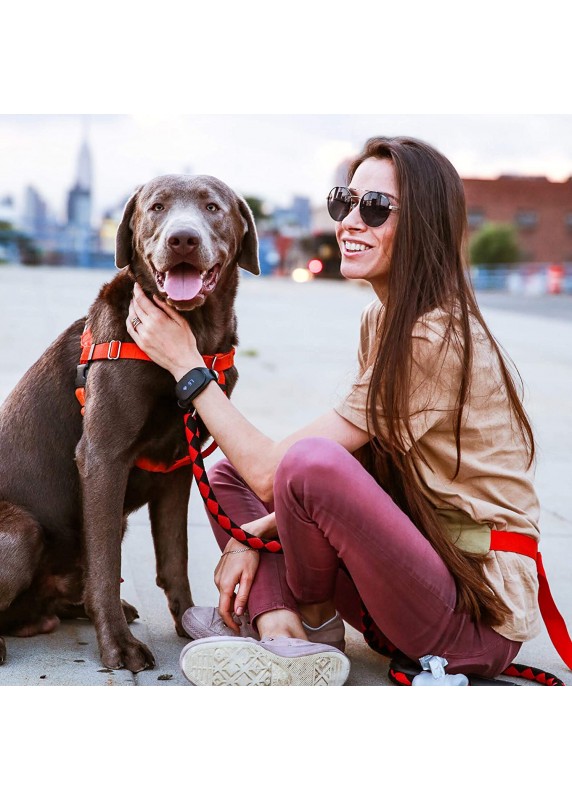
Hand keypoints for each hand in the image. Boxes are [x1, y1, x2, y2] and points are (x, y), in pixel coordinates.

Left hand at [127, 283, 203, 378]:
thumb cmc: (186, 341)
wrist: (183, 362)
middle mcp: (148, 326)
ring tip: (134, 304)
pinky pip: (130, 329)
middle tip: (136, 293)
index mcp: (159, 318)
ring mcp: (143, 336)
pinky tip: (132, 318)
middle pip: (135, 307)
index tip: (136, 285)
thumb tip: (155, 298)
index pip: (142, 300)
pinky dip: (129, 321)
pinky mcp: (141, 344)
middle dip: (134, 298)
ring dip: (131, 309)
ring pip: (131, 318)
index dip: (137, 291)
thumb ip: (167, 308)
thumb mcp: (181, 321)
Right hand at [214, 513, 277, 630]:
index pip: (224, 610)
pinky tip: (238, 592)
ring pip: (223, 595)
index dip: (230, 622)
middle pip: (223, 603)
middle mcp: (217, 581)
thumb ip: (243, 595)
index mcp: (225, 585)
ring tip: (243, 606)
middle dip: (232, 613)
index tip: (237, 630)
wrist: (243, 538)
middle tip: (244, 621)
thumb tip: (238, 613)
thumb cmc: (249, 555)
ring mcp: (217, 576)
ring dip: (231, 602)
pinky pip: (222, 587)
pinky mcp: (219, 571)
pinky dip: (229, 593)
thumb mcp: (249, 577)